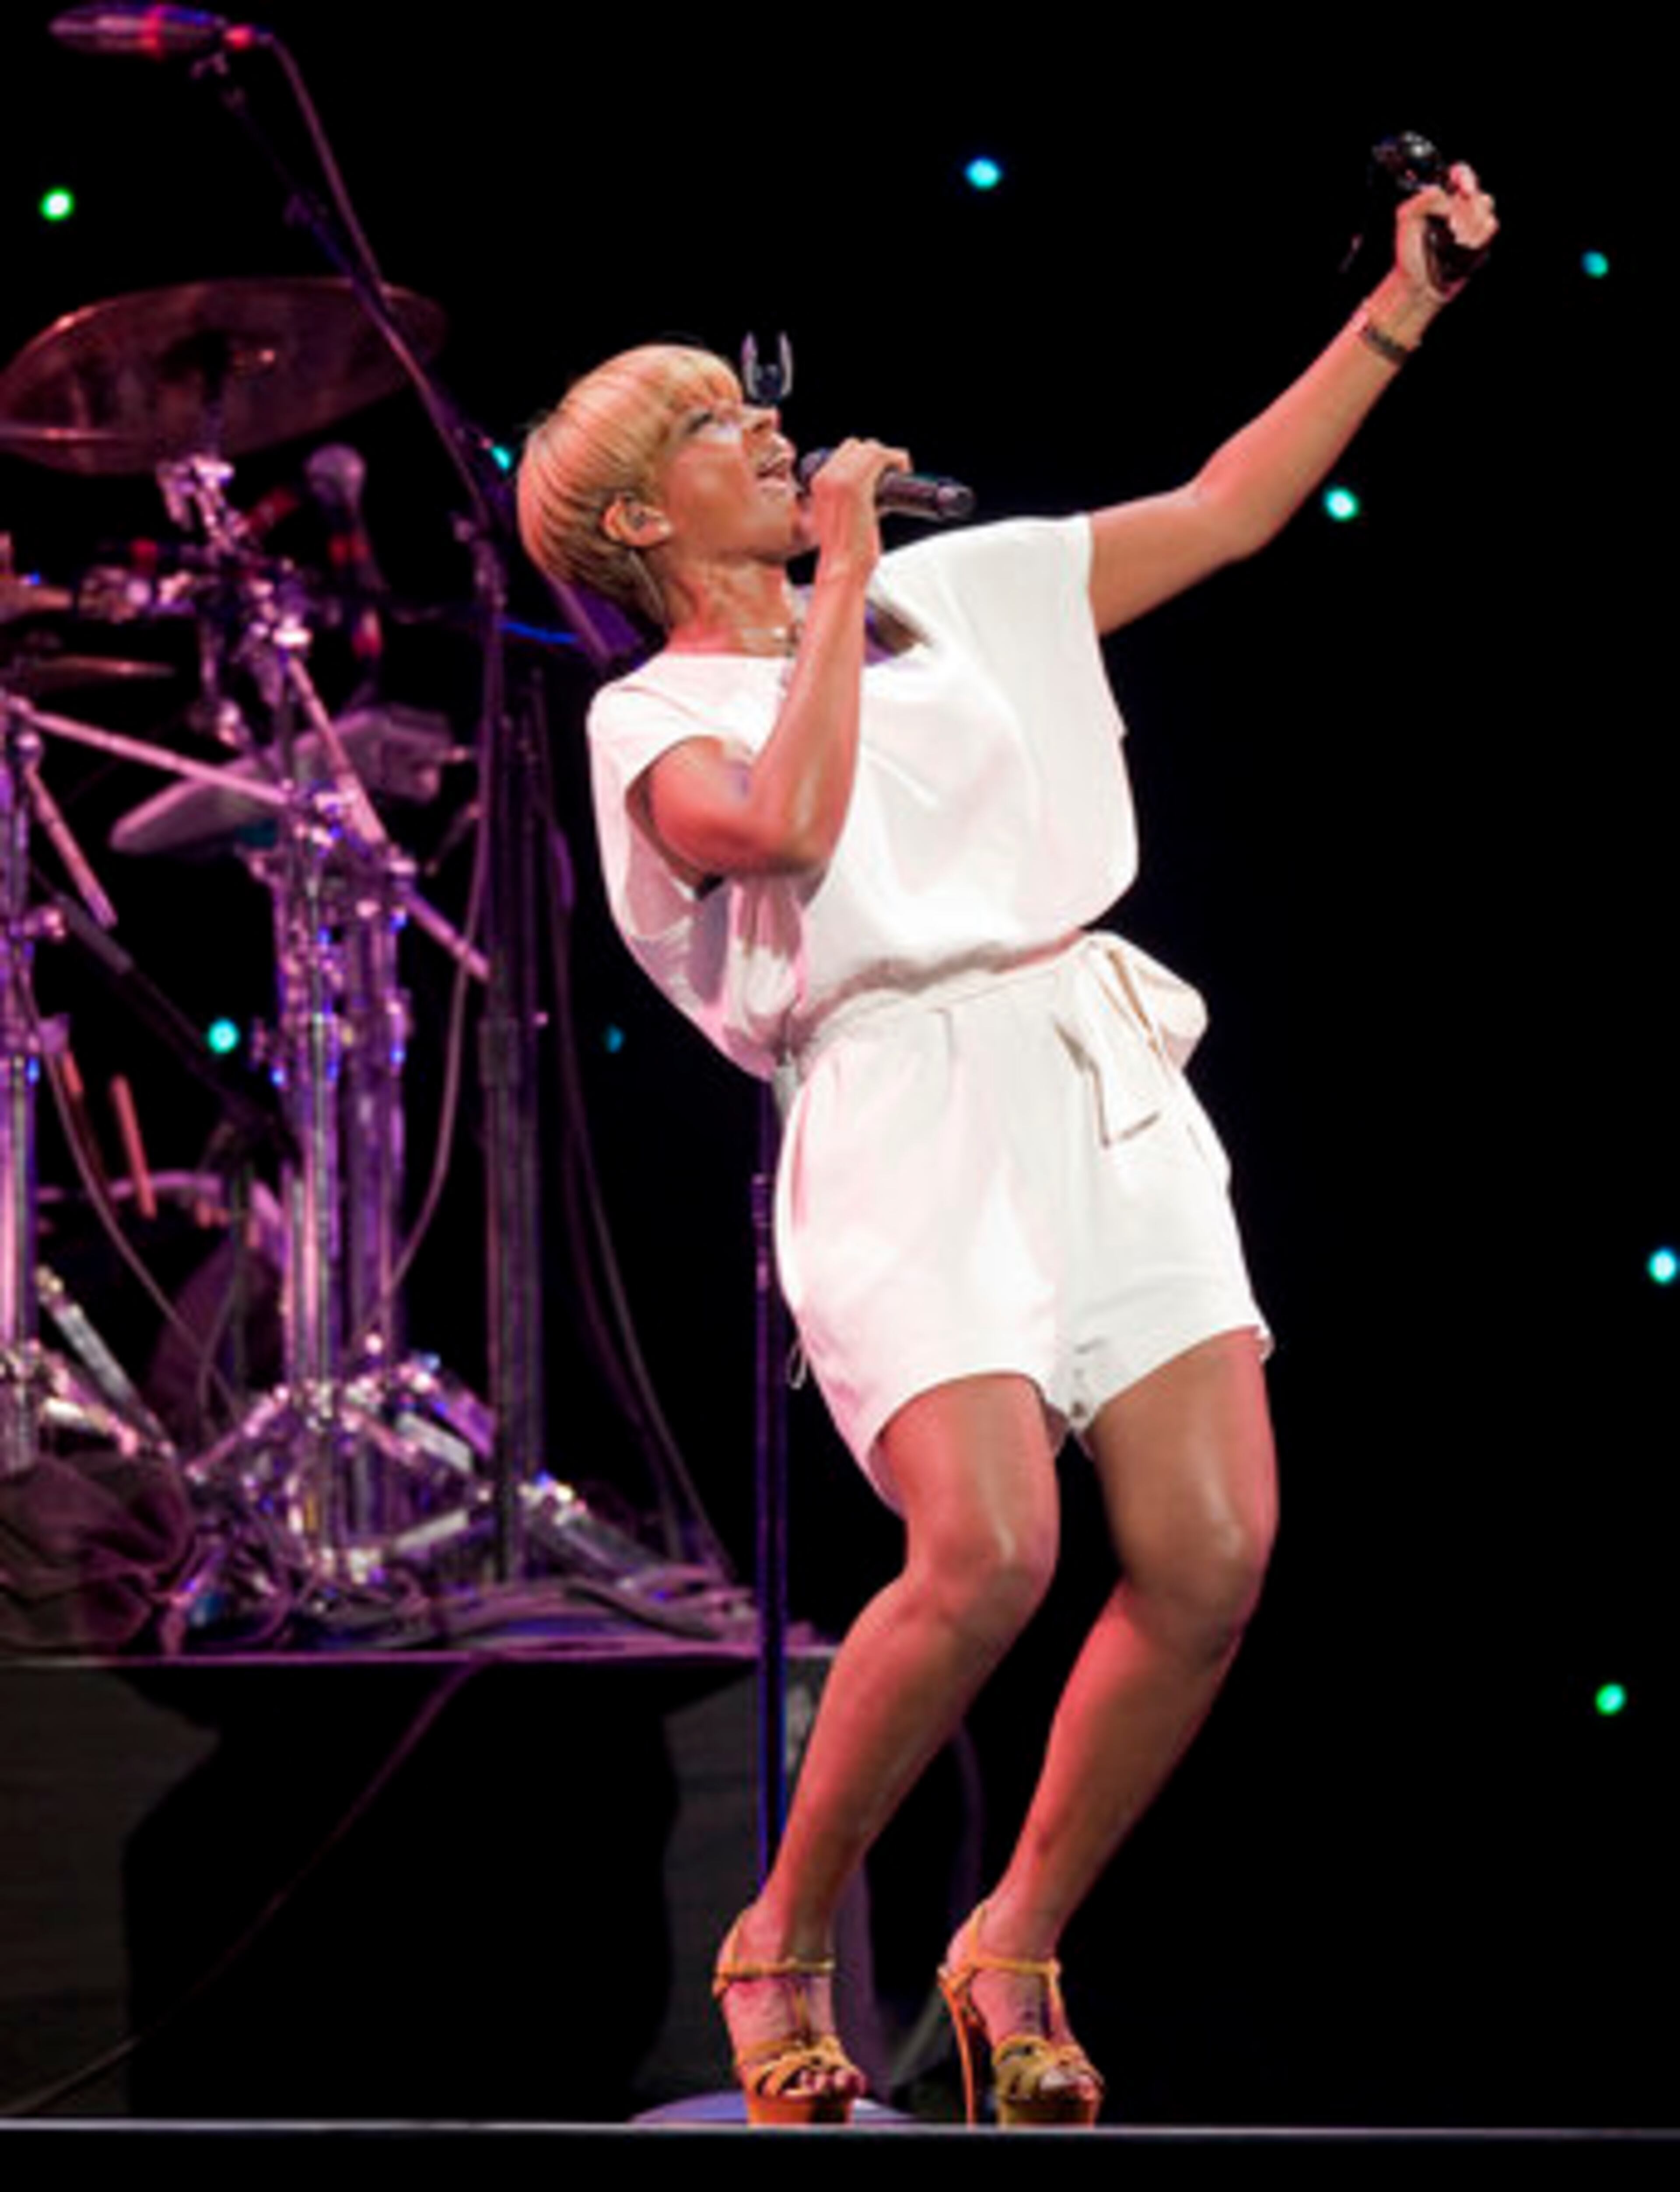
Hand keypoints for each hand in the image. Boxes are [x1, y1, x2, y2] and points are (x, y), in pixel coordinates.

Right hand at [799, 436, 911, 580]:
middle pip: (857, 446)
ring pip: (870, 448)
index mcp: (819, 482)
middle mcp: (826, 477)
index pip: (845, 451)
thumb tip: (875, 486)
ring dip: (890, 456)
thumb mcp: (839, 515)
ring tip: (899, 471)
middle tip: (892, 471)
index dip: (866, 457)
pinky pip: (880, 457)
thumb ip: (851, 497)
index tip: (880, 469)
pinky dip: (897, 459)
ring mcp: (840, 480)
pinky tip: (903, 470)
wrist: (842, 568)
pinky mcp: (856, 486)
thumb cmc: (844, 550)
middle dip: (878, 455)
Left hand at [1395, 160, 1497, 302]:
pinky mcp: (1481, 239)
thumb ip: (1421, 199)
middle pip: (1477, 194)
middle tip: (1448, 227)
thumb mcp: (1406, 220)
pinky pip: (1487, 230)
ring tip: (1449, 243)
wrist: (1419, 283)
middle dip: (1464, 210)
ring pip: (1485, 211)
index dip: (1466, 177)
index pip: (1461, 173)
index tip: (1464, 190)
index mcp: (1442, 196)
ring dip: (1468, 227)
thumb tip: (1441, 193)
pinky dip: (1474, 239)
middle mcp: (1460, 205)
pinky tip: (1458, 249)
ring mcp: (1472, 221)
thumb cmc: (1410, 252)